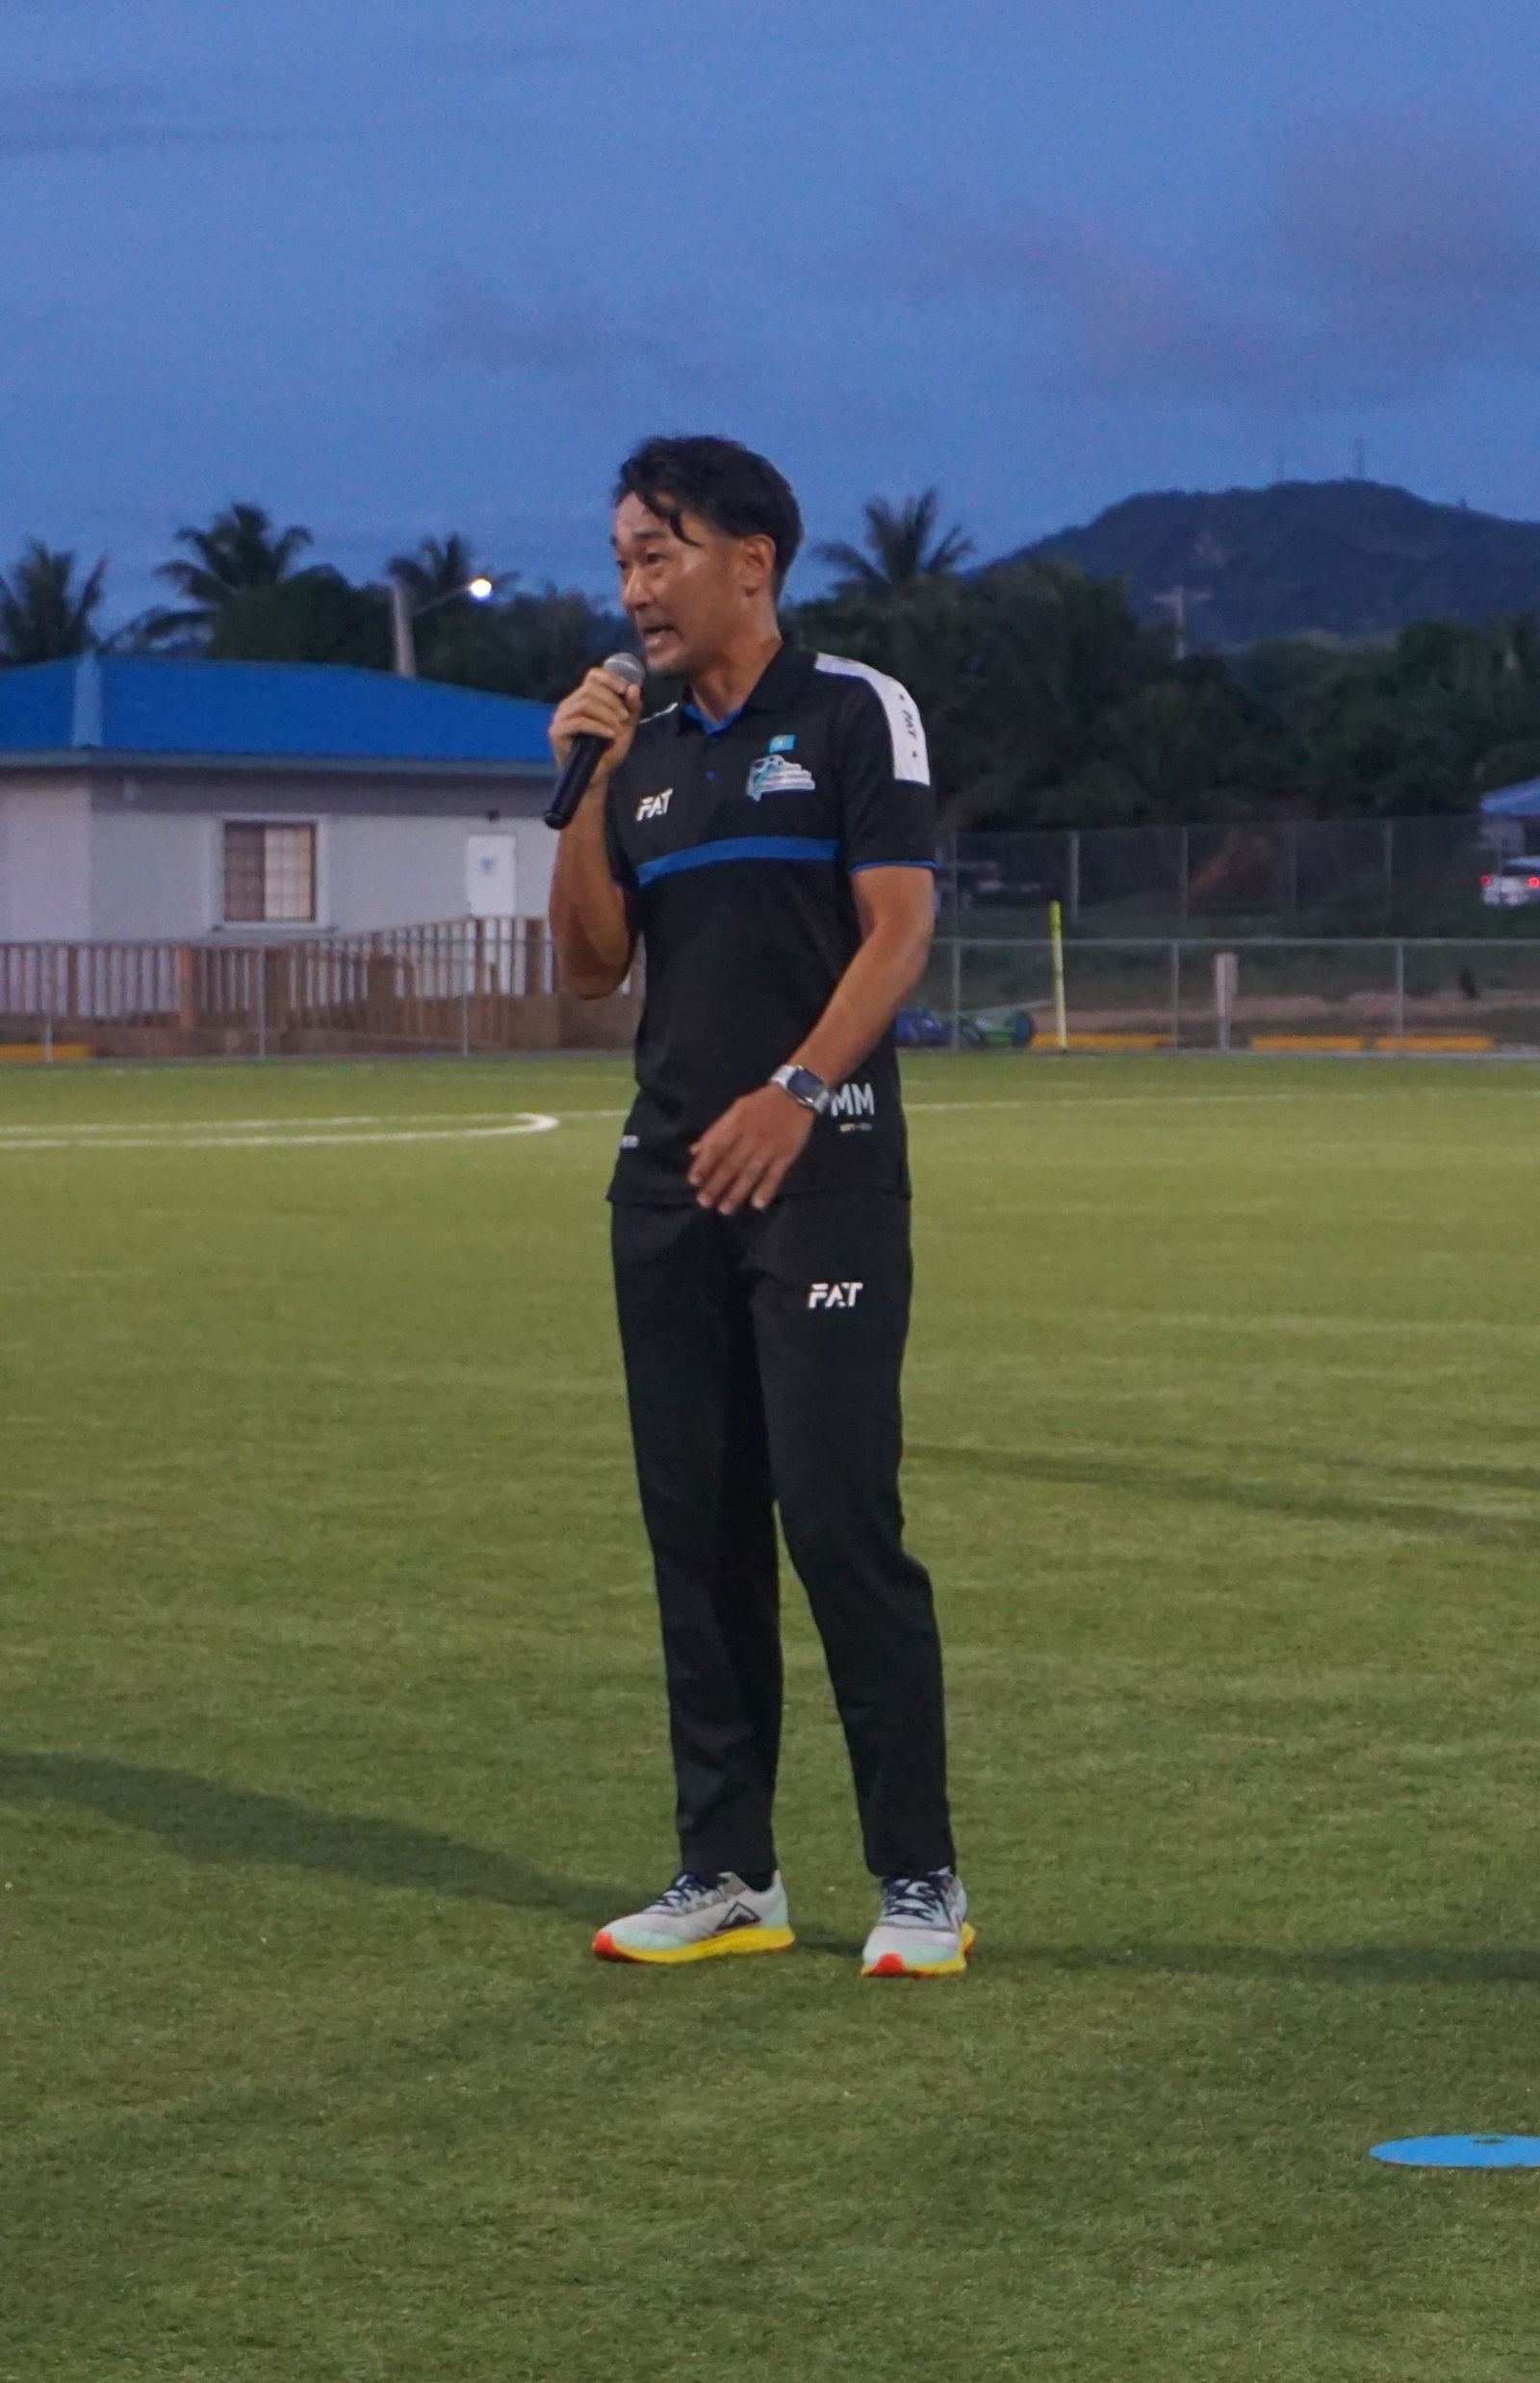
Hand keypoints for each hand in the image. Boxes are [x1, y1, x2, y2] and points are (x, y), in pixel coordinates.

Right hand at [548, 666, 642, 778]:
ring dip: (607, 715)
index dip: (609, 678)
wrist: (597, 776)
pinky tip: (610, 735)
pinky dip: (598, 727)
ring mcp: (560, 717)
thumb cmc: (609, 750)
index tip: (624, 689)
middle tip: (625, 717)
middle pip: (590, 689)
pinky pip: (579, 722)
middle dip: (612, 701)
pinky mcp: (556, 732)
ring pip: (585, 703)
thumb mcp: (625, 726)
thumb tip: (634, 687)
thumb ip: (631, 707)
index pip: (593, 675)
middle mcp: (569, 704)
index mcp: (583, 698)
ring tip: (618, 730)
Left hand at [688, 1086, 814, 1213]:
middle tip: (704, 1201)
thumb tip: (695, 1150)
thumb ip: (715, 1131)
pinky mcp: (786, 1155)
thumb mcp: (735, 1110)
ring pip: (750, 1172)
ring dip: (737, 1192)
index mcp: (736, 1124)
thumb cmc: (761, 1104)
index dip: (704, 1164)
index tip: (693, 1180)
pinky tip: (756, 1203)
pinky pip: (775, 1175)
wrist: (795, 1095)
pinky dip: (766, 1189)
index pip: (716, 1147)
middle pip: (731, 1163)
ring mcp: (769, 1147)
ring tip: (724, 1209)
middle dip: (716, 1183)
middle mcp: (751, 1137)